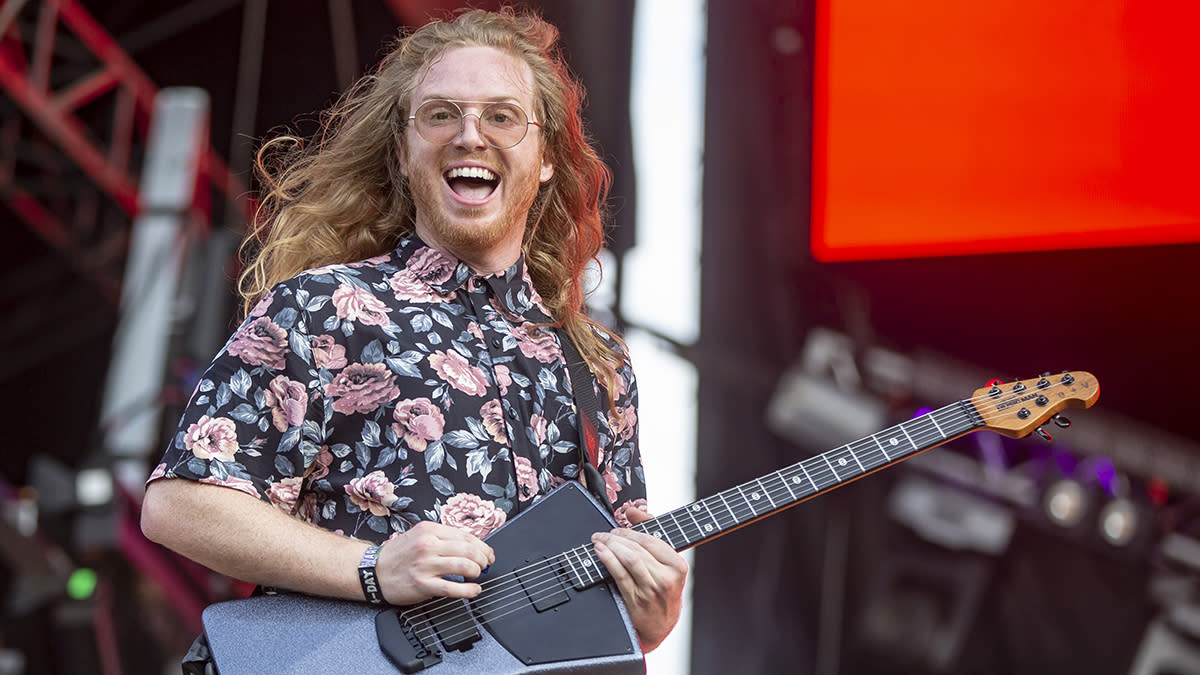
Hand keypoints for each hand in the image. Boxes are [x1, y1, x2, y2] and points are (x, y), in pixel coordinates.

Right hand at [375, 521, 494, 604]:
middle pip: (468, 550)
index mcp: (429, 530)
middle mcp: (428, 545)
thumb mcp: (418, 536)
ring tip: (476, 575)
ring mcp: (425, 565)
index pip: (465, 535)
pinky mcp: (422, 585)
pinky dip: (468, 590)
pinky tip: (473, 590)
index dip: (482, 546)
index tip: (487, 553)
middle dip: (483, 559)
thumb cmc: (397, 555)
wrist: (372, 572)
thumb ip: (442, 538)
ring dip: (477, 572)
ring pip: (464, 566)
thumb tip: (470, 545)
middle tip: (485, 565)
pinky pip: (453, 588)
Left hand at [591, 507, 687, 651]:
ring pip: (628, 559)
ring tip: (599, 540)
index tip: (618, 528)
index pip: (651, 540)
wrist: (659, 625)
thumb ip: (652, 532)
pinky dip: (607, 559)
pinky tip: (600, 552)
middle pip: (637, 548)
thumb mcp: (666, 563)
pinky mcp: (636, 600)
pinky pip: (619, 574)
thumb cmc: (662, 590)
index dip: (631, 531)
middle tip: (603, 533)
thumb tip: (633, 511)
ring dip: (610, 546)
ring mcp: (651, 590)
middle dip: (616, 537)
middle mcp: (666, 578)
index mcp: (677, 566)